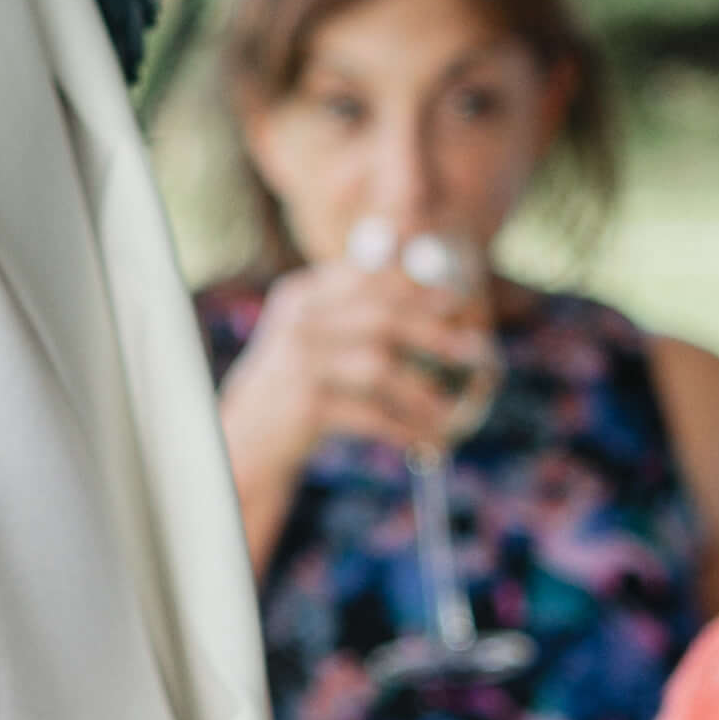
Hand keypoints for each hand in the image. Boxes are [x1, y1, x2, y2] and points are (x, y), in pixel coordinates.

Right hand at [219, 240, 494, 552]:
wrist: (245, 439)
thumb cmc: (293, 387)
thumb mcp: (314, 338)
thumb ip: (357, 310)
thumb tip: (438, 301)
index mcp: (304, 294)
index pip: (369, 277)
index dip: (417, 288)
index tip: (455, 300)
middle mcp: (300, 320)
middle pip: (382, 316)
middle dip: (434, 333)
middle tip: (473, 351)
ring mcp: (299, 361)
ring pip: (380, 367)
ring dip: (422, 393)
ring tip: (449, 412)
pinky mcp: (305, 404)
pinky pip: (369, 415)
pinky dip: (403, 429)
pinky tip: (426, 442)